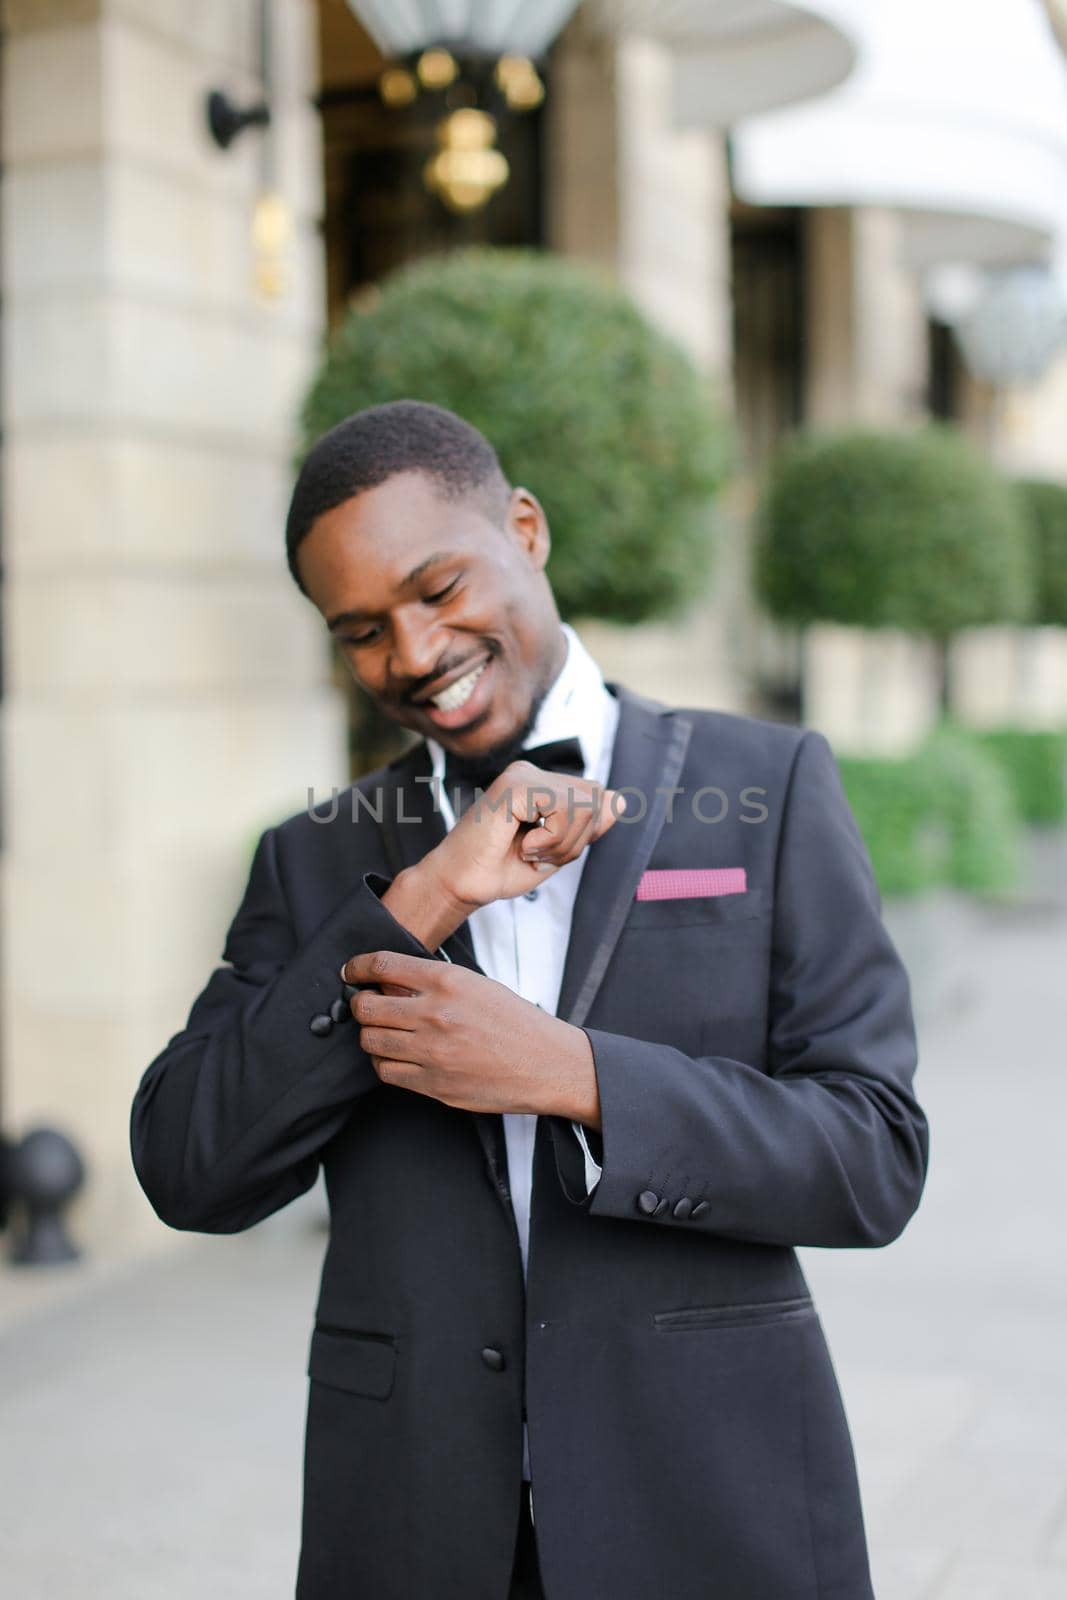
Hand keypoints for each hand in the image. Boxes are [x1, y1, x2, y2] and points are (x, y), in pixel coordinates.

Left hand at [339, 950, 600, 1126]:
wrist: (547, 1063)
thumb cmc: (514, 1022)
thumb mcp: (476, 985)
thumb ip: (432, 982)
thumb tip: (388, 983)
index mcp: (447, 981)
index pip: (382, 966)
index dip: (357, 968)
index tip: (350, 972)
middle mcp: (435, 1014)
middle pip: (367, 1008)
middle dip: (359, 1005)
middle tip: (365, 1005)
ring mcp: (432, 1052)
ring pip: (371, 1042)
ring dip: (371, 1035)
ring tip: (384, 1032)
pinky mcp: (434, 1085)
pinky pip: (387, 1072)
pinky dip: (385, 1063)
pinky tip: (398, 1057)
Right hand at [425, 759, 620, 908]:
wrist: (460, 883)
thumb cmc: (499, 868)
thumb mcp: (557, 850)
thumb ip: (587, 826)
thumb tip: (620, 800)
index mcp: (541, 783)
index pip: (595, 796)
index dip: (584, 832)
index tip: (548, 850)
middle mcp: (532, 772)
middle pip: (595, 798)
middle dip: (576, 839)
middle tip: (538, 854)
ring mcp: (522, 775)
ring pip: (585, 805)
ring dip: (562, 843)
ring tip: (529, 851)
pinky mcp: (515, 785)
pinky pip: (562, 809)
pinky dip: (550, 839)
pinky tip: (522, 845)